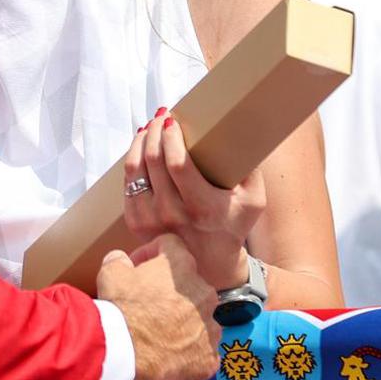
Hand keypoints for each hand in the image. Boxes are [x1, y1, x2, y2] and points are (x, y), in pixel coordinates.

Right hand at [98, 234, 220, 379]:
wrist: (126, 352)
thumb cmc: (121, 309)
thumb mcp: (110, 272)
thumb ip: (119, 260)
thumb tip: (121, 259)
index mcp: (182, 267)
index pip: (172, 246)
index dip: (151, 253)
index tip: (138, 267)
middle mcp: (204, 294)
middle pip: (190, 284)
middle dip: (171, 291)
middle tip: (147, 303)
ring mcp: (210, 327)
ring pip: (200, 319)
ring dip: (183, 321)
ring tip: (158, 333)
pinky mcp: (209, 357)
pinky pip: (202, 350)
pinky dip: (188, 351)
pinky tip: (167, 354)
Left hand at [121, 109, 263, 289]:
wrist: (208, 264)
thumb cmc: (233, 225)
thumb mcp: (253, 201)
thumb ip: (251, 170)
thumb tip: (240, 134)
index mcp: (202, 207)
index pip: (177, 164)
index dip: (170, 138)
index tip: (172, 120)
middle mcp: (173, 214)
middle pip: (154, 161)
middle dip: (155, 131)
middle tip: (161, 115)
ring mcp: (150, 219)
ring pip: (135, 169)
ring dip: (140, 141)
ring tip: (149, 126)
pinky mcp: (135, 222)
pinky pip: (127, 182)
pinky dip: (131, 160)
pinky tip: (140, 146)